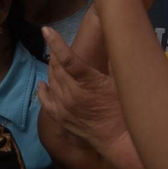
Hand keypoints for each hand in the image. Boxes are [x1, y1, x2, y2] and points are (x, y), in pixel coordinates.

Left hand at [38, 31, 127, 152]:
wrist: (118, 139)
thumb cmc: (124, 109)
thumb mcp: (120, 83)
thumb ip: (113, 65)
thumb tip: (114, 46)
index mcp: (88, 81)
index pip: (67, 58)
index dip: (55, 42)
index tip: (46, 29)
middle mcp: (71, 92)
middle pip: (57, 67)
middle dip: (55, 54)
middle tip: (57, 45)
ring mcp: (63, 106)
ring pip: (51, 81)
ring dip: (52, 69)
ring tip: (55, 62)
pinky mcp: (60, 117)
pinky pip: (46, 100)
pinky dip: (43, 89)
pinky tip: (43, 83)